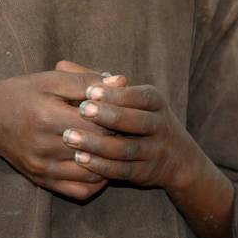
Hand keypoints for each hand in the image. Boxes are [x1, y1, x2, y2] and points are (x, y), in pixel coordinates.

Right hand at [0, 66, 124, 198]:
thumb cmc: (22, 94)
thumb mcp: (51, 80)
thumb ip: (87, 81)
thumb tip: (121, 81)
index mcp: (48, 117)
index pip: (99, 125)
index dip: (117, 119)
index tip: (125, 112)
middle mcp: (45, 147)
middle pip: (98, 150)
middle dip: (117, 141)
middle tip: (128, 131)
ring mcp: (44, 168)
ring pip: (93, 174)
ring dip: (110, 163)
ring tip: (116, 148)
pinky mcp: (43, 181)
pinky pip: (81, 191)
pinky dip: (97, 182)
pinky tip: (102, 165)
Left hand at [61, 85, 198, 192]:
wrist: (175, 158)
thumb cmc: (139, 118)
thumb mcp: (128, 97)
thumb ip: (95, 81)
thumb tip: (62, 65)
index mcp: (155, 102)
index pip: (141, 96)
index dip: (117, 95)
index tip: (91, 91)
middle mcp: (159, 126)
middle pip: (138, 122)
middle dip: (109, 116)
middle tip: (81, 111)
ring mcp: (154, 151)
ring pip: (127, 149)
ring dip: (99, 144)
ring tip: (71, 138)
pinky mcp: (145, 172)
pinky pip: (123, 170)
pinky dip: (102, 166)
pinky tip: (81, 160)